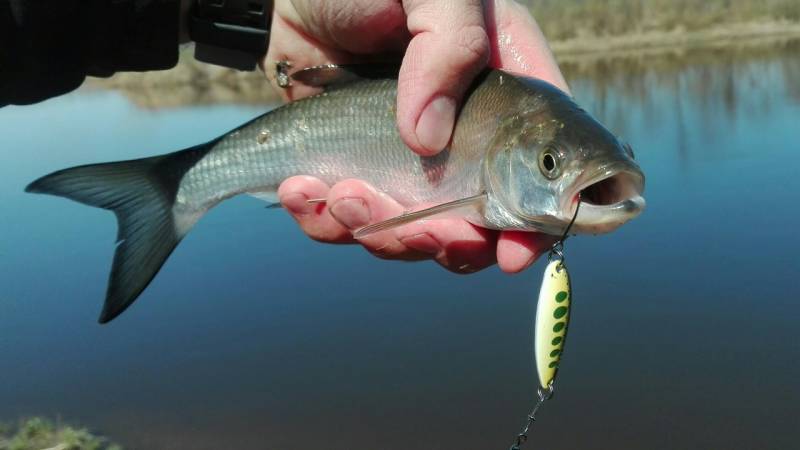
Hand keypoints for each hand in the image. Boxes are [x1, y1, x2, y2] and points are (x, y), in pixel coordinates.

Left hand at [265, 0, 568, 272]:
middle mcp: (463, 135)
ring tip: (339, 195)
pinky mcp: (355, 172)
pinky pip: (349, 222)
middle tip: (415, 232)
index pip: (540, 166)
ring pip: (413, 232)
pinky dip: (326, 223)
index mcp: (501, 88)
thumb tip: (429, 140)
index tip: (512, 255)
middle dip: (446, 240)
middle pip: (478, 220)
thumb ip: (449, 46)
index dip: (535, 221)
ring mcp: (408, 162)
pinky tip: (303, 192)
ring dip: (381, 233)